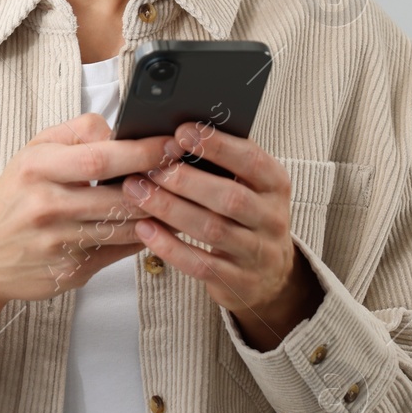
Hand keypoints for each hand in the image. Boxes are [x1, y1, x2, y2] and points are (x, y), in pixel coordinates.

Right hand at [0, 113, 169, 368]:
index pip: (100, 156)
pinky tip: (150, 227)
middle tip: (184, 172)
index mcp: (36, 168)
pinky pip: (120, 252)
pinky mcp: (70, 271)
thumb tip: (121, 130)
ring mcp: (58, 243)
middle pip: (121, 195)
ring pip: (127, 227)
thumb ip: (75, 135)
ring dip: (157, 214)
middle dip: (160, 184)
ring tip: (175, 199)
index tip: (171, 143)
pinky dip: (141, 239)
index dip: (143, 150)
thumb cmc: (12, 199)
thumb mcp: (31, 154)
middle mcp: (46, 206)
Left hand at [122, 122, 323, 350]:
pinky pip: (200, 264)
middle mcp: (271, 218)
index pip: (251, 161)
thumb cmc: (246, 216)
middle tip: (150, 167)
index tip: (181, 132)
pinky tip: (144, 229)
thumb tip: (177, 131)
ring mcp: (256, 252)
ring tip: (136, 191)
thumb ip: (224, 162)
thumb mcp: (249, 186)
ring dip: (170, 209)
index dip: (217, 146)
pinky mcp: (237, 281)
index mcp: (275, 185)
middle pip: (229, 198)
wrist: (271, 275)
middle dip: (186, 181)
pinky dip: (170, 246)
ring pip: (212, 230)